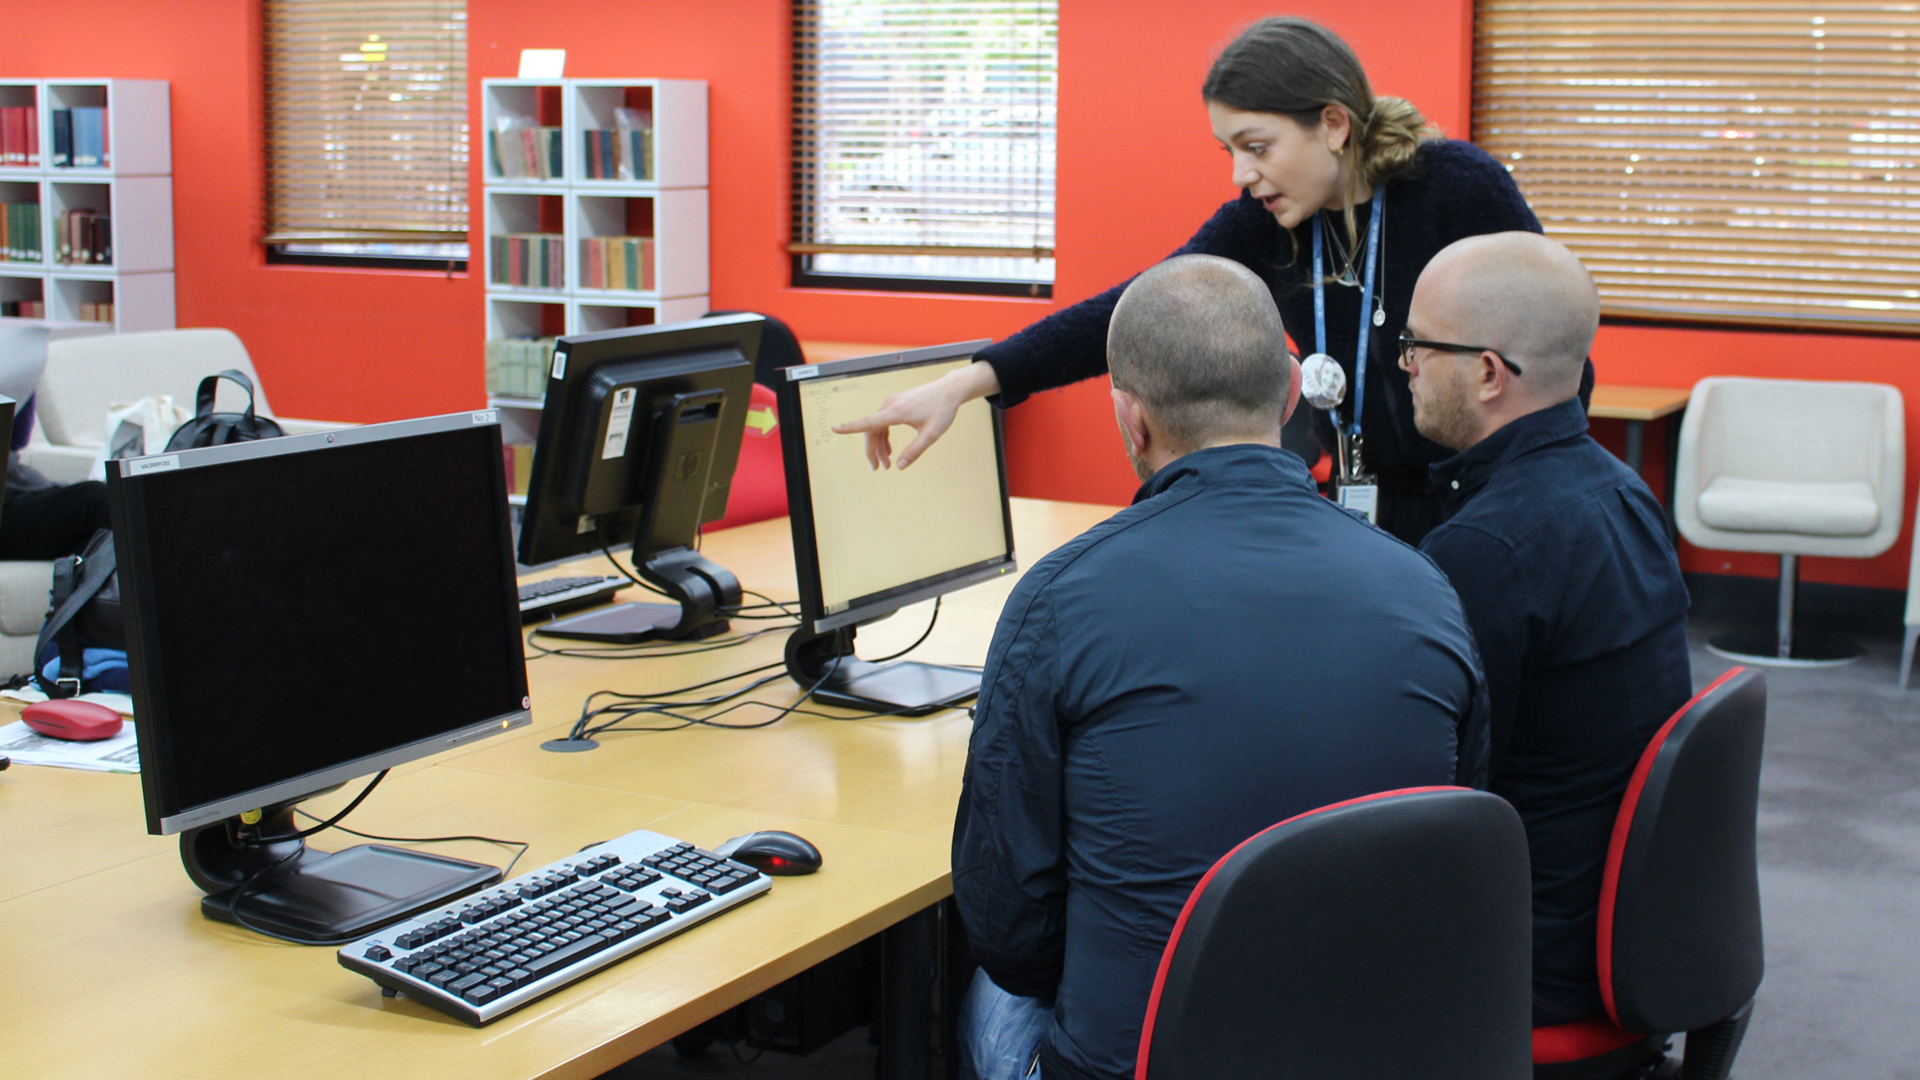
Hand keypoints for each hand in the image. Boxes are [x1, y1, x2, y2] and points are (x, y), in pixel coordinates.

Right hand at [831, 361, 999, 469]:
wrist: (949, 390)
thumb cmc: (942, 410)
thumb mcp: (931, 434)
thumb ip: (915, 451)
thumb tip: (899, 466)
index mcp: (896, 412)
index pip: (868, 422)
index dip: (850, 427)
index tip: (835, 428)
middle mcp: (890, 405)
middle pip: (872, 430)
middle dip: (872, 450)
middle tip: (879, 468)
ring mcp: (892, 403)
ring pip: (877, 427)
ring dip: (879, 445)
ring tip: (886, 462)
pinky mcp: (896, 403)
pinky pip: (883, 421)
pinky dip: (884, 436)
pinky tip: (888, 448)